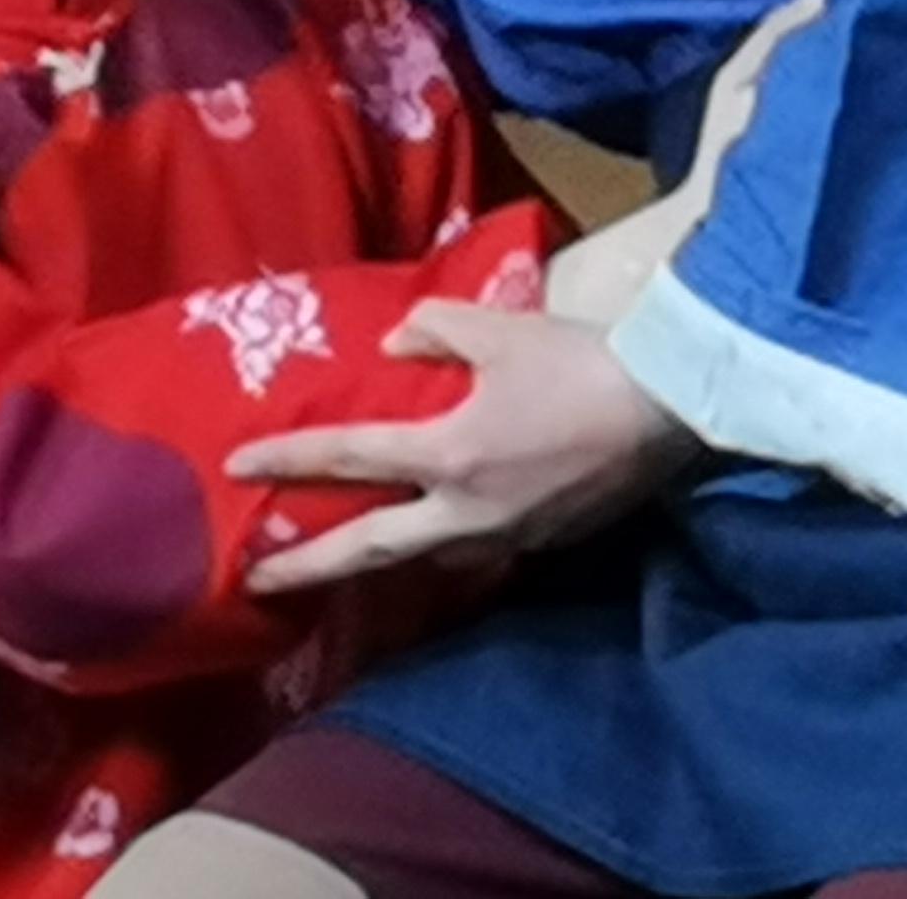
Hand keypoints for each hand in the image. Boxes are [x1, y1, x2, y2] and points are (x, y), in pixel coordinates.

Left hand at [223, 301, 703, 594]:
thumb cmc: (579, 361)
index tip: (237, 467)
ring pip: (426, 556)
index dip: (288, 459)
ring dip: (377, 561)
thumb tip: (393, 349)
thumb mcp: (498, 328)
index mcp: (449, 453)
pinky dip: (441, 548)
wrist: (670, 407)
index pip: (349, 457)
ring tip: (340, 558)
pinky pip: (475, 551)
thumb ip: (432, 330)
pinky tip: (433, 537)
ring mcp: (508, 536)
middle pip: (370, 548)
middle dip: (308, 565)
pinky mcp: (543, 542)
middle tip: (255, 579)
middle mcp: (468, 511)